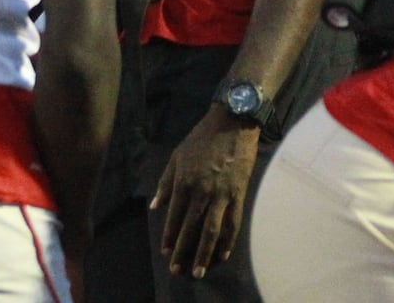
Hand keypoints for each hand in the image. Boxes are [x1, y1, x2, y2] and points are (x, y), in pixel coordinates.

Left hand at [150, 109, 260, 278]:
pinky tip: (223, 253)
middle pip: (191, 229)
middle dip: (183, 252)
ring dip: (204, 253)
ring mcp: (222, 194)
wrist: (234, 122)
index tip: (166, 253)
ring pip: (212, 230)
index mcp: (184, 183)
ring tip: (199, 271)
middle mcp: (201, 192)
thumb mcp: (177, 156)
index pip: (174, 218)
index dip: (170, 237)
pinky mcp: (239, 192)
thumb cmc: (202, 138)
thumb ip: (165, 183)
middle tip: (178, 270)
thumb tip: (155, 207)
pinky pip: (234, 221)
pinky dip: (228, 239)